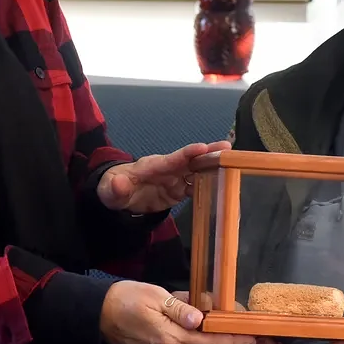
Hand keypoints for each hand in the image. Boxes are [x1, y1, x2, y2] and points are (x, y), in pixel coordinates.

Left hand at [98, 140, 231, 213]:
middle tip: (228, 148)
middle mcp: (168, 169)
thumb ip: (114, 188)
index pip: (172, 159)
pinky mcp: (179, 191)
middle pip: (190, 161)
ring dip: (214, 168)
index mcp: (152, 166)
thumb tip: (119, 184)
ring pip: (197, 172)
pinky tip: (225, 186)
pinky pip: (197, 187)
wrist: (119, 197)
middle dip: (209, 154)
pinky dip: (210, 186)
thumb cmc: (113, 188)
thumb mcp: (108, 191)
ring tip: (235, 165)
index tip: (203, 147)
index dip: (187, 153)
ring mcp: (175, 180)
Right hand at [100, 280, 255, 343]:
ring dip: (211, 343)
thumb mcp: (156, 296)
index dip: (231, 341)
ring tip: (229, 332)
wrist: (100, 313)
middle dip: (226, 343)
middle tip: (247, 335)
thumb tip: (201, 318)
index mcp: (170, 338)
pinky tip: (204, 334)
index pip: (208, 341)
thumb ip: (179, 309)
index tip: (251, 339)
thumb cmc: (128, 298)